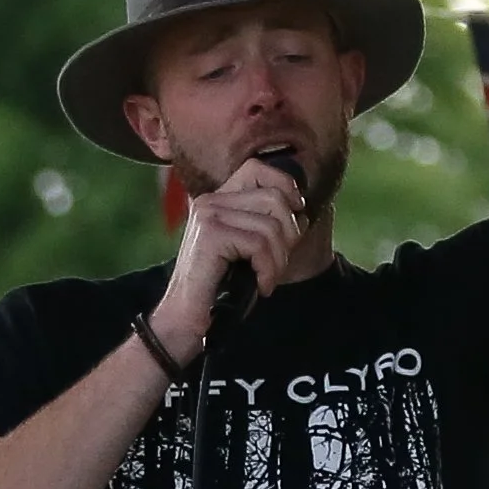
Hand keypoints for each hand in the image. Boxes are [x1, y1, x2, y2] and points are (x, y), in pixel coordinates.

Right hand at [151, 156, 305, 360]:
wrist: (186, 319)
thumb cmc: (223, 285)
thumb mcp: (249, 247)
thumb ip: (268, 221)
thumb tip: (302, 205)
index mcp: (219, 198)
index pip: (260, 169)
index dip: (287, 188)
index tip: (296, 216)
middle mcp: (210, 200)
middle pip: (275, 199)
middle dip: (289, 235)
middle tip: (276, 262)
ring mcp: (208, 215)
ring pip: (272, 226)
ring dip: (278, 260)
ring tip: (265, 277)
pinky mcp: (210, 235)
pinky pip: (260, 245)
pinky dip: (268, 270)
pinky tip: (260, 285)